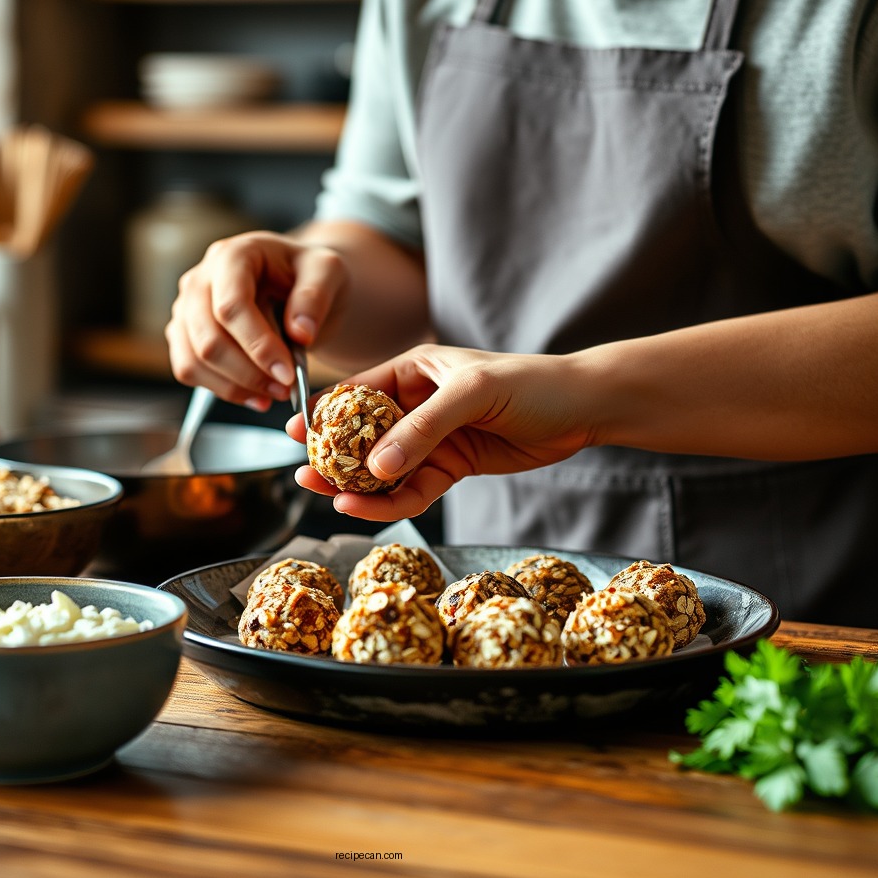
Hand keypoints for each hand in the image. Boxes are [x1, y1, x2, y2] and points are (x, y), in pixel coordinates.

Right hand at [165, 230, 346, 409]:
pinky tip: (255, 395)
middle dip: (249, 372)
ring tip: (274, 393)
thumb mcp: (327, 272)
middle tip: (285, 389)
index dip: (258, 345)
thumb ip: (315, 297)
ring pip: (194, 359)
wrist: (294, 284)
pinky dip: (222, 390)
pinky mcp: (183, 333)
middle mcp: (199, 279)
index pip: (232, 306)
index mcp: (233, 255)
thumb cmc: (308, 274)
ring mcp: (185, 307)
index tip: (288, 374)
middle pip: (208, 338)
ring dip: (235, 386)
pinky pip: (188, 370)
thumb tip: (301, 333)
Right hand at [288, 343, 593, 519]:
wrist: (582, 410)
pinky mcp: (452, 466)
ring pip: (386, 467)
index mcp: (415, 370)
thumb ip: (423, 428)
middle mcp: (417, 404)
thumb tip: (376, 467)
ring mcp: (433, 438)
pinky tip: (373, 507)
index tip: (294, 431)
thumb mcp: (471, 394)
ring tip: (333, 498)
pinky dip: (394, 501)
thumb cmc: (530, 384)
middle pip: (364, 434)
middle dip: (334, 455)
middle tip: (305, 474)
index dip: (325, 412)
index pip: (358, 391)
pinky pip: (415, 488)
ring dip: (359, 485)